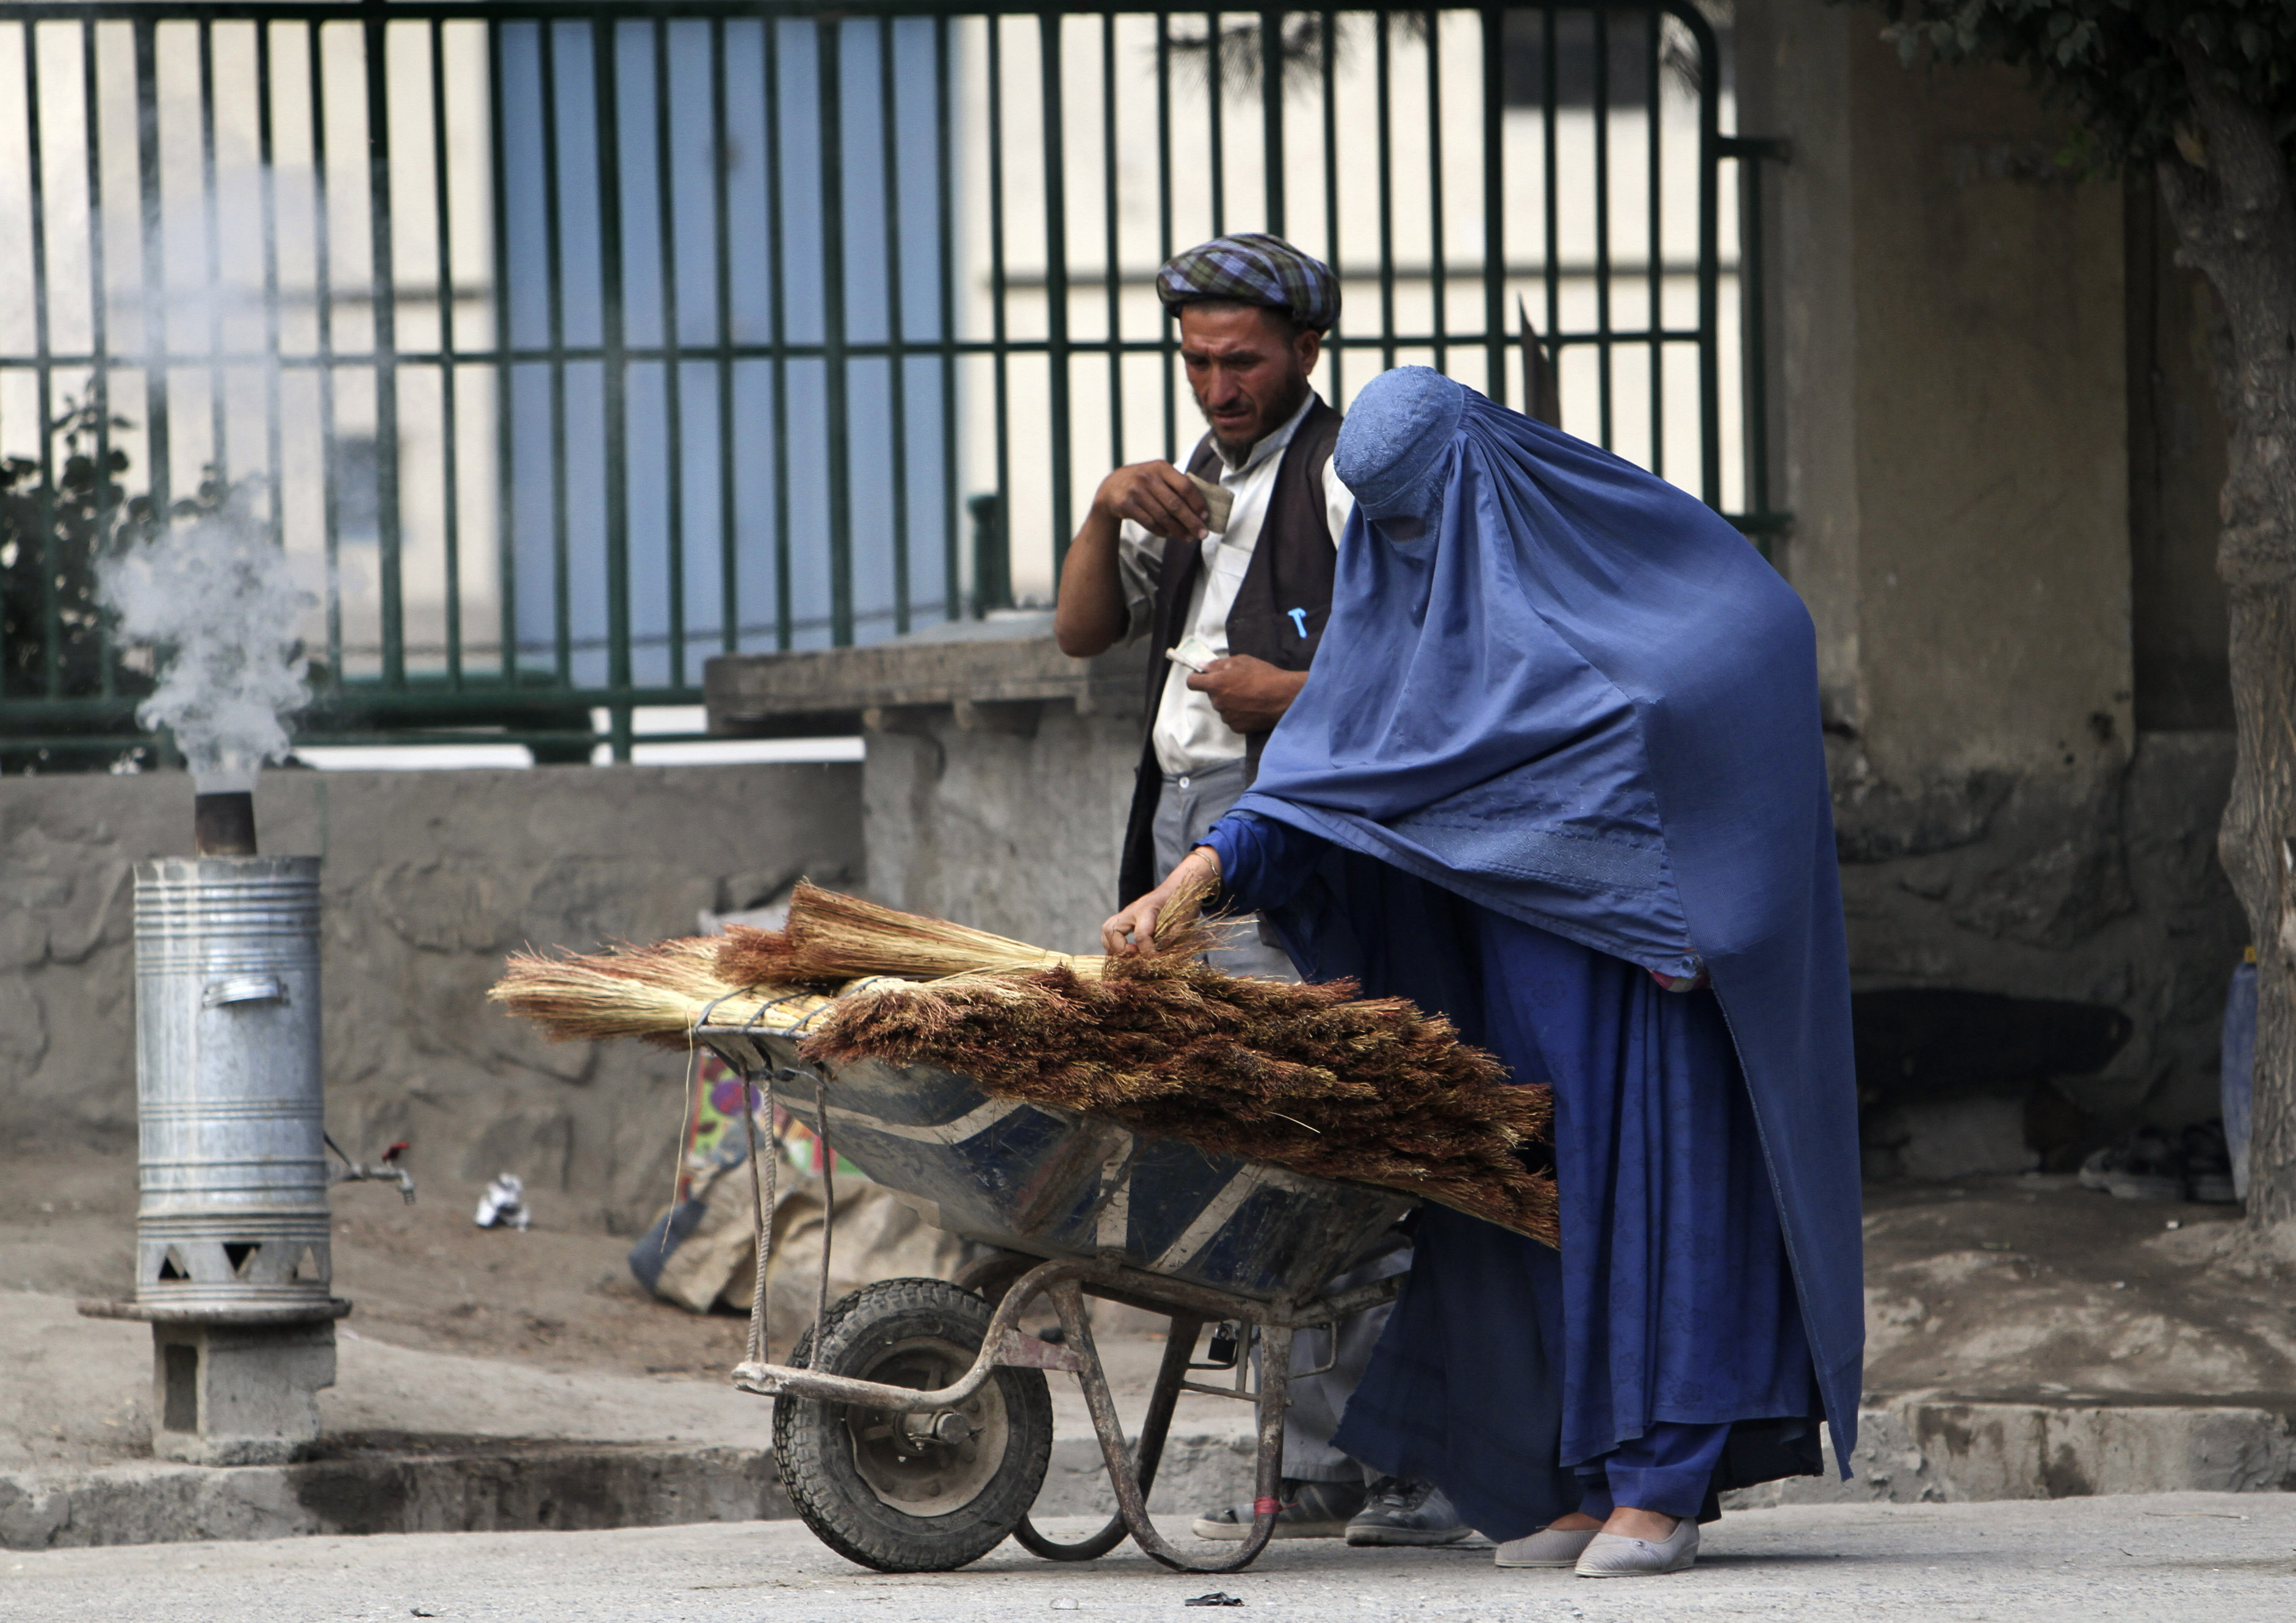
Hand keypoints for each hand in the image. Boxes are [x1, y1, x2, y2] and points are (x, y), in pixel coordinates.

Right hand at [1094, 460, 1209, 541]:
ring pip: (1162, 516)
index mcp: (1161, 467)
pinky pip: (1149, 522)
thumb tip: (1201, 510)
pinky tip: (1169, 534)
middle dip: (1191, 522)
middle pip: (1175, 504)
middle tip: (1203, 534)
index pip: (1185, 486)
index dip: (1197, 503)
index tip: (1206, 517)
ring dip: (1177, 530)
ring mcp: (1135, 490)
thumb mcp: (1158, 476)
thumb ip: (1177, 486)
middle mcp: (1148, 477)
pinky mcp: (1125, 504)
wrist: (1111, 487)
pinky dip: (1161, 531)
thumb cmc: (1144, 483)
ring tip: (1188, 538)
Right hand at [1101, 847, 1221, 956]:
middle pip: (1111, 929)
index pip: (1141, 935)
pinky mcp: (1126, 919)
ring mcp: (1127, 914)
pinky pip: (1111, 932)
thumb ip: (1173, 939)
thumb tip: (1162, 959)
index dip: (1148, 952)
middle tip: (1135, 955)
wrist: (1178, 887)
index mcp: (1148, 909)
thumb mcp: (1184, 921)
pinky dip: (1114, 945)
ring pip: (1107, 930)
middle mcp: (1133, 910)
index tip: (1157, 960)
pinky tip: (1127, 954)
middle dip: (1120, 948)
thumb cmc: (1182, 903)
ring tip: (1128, 957)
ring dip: (1113, 947)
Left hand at [1186, 655, 1307, 733]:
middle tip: (1238, 683)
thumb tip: (1202, 666)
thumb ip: (1218, 664)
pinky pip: (1232, 718)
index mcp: (1216, 684)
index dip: (1196, 678)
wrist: (1285, 698)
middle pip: (1211, 695)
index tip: (1202, 677)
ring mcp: (1227, 717)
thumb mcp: (1242, 661)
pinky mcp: (1237, 728)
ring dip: (1230, 701)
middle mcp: (1218, 702)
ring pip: (1222, 707)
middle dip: (1220, 688)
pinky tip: (1252, 706)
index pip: (1192, 683)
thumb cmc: (1265, 676)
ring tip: (1249, 695)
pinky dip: (1238, 713)